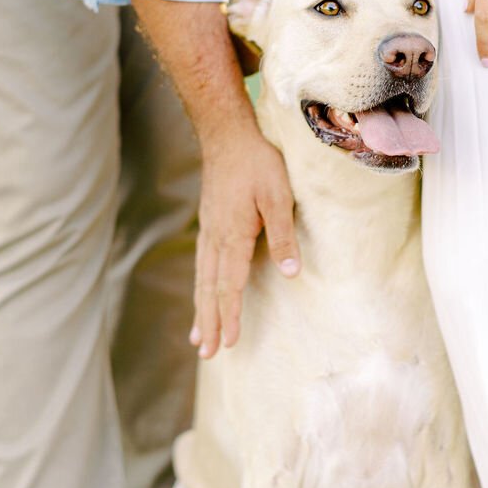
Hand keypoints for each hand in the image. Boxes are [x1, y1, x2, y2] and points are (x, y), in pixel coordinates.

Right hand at [190, 122, 299, 358]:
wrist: (227, 134)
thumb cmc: (257, 162)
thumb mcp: (279, 195)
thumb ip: (283, 235)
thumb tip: (291, 272)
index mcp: (232, 235)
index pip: (229, 285)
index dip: (229, 315)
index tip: (228, 342)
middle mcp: (215, 238)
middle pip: (209, 289)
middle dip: (209, 322)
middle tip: (207, 353)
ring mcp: (208, 231)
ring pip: (202, 279)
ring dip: (200, 310)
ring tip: (197, 337)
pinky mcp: (209, 223)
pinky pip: (201, 264)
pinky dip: (200, 287)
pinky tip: (201, 295)